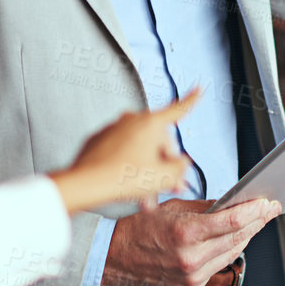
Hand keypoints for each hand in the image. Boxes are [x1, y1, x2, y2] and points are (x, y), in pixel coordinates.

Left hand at [50, 92, 198, 213]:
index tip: (198, 88)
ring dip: (146, 170)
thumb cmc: (122, 177)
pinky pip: (120, 152)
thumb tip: (181, 164)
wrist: (86, 183)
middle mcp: (131, 120)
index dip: (192, 100)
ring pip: (139, 149)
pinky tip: (127, 186)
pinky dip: (127, 167)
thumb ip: (180, 168)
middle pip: (158, 140)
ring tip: (146, 196)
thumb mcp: (164, 177)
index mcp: (150, 123)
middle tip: (168, 185)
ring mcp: (113, 129)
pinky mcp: (99, 141)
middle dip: (165, 164)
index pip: (178, 110)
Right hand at [102, 197, 279, 285]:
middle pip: (237, 237)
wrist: (115, 259)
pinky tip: (232, 240)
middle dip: (256, 221)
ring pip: (232, 253)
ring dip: (245, 236)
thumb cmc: (137, 229)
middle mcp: (191, 258)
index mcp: (185, 233)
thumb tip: (230, 203)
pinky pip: (218, 266)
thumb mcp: (171, 208)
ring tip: (254, 222)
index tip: (267, 203)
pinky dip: (227, 251)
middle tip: (268, 209)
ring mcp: (193, 276)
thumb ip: (204, 208)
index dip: (255, 211)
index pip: (232, 221)